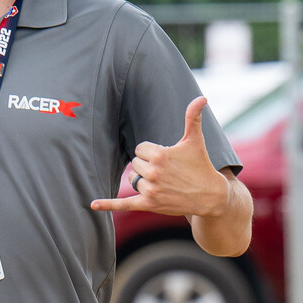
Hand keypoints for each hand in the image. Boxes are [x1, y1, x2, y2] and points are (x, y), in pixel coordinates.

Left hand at [90, 97, 228, 217]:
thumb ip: (192, 118)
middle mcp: (153, 172)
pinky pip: (123, 204)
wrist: (210, 195)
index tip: (165, 158)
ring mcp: (150, 190)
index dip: (150, 152)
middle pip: (134, 164)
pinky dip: (108, 204)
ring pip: (133, 179)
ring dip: (143, 180)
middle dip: (147, 166)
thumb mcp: (195, 140)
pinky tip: (93, 204)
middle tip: (166, 171)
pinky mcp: (148, 205)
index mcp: (160, 155)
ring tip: (163, 183)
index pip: (139, 149)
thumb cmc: (201, 165)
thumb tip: (201, 98)